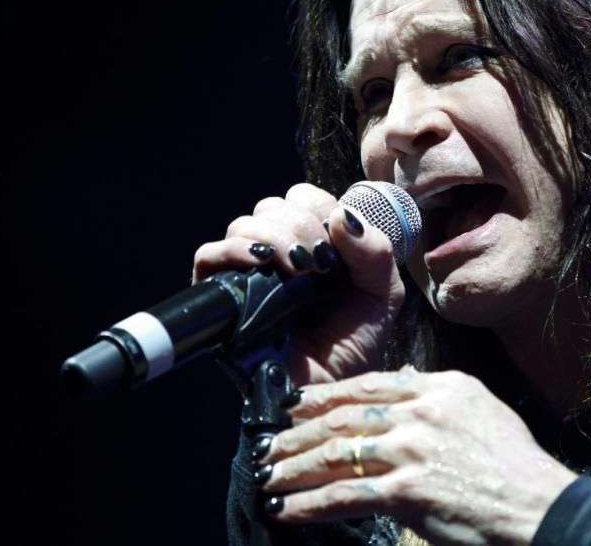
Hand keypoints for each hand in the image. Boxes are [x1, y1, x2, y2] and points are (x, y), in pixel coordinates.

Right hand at [192, 183, 405, 384]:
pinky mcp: (222, 299)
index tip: (337, 239)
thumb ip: (375, 251)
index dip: (319, 208)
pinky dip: (232, 250)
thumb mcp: (382, 292)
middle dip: (299, 223)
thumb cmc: (355, 344)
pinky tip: (261, 262)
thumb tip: (342, 215)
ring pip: (242, 225)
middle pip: (271, 207)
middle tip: (320, 260)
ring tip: (300, 268)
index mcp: (314, 245)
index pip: (303, 199)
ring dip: (274, 236)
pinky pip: (208, 257)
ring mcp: (248, 275)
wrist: (331, 390)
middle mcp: (278, 255)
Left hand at [254, 368, 578, 545]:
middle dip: (299, 433)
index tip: (297, 406)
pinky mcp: (408, 490)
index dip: (326, 396)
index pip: (370, 384)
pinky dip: (311, 503)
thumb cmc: (515, 465)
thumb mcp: (483, 409)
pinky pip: (346, 494)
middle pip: (345, 417)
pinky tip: (288, 509)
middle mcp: (423, 411)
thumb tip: (405, 381)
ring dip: (295, 468)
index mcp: (441, 387)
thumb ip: (440, 395)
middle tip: (270, 444)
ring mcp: (413, 449)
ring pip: (337, 453)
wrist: (538, 505)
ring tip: (270, 477)